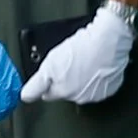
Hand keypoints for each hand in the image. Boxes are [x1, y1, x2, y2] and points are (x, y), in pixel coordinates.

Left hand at [15, 0, 137, 106]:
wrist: (109, 39)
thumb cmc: (82, 47)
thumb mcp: (50, 64)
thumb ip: (36, 84)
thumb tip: (26, 97)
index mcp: (63, 92)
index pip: (47, 94)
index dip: (47, 82)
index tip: (51, 73)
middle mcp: (79, 97)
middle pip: (66, 92)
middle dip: (65, 80)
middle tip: (69, 64)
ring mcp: (96, 94)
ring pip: (82, 89)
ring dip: (81, 78)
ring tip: (84, 62)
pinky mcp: (111, 87)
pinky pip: (100, 85)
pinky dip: (97, 78)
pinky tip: (96, 65)